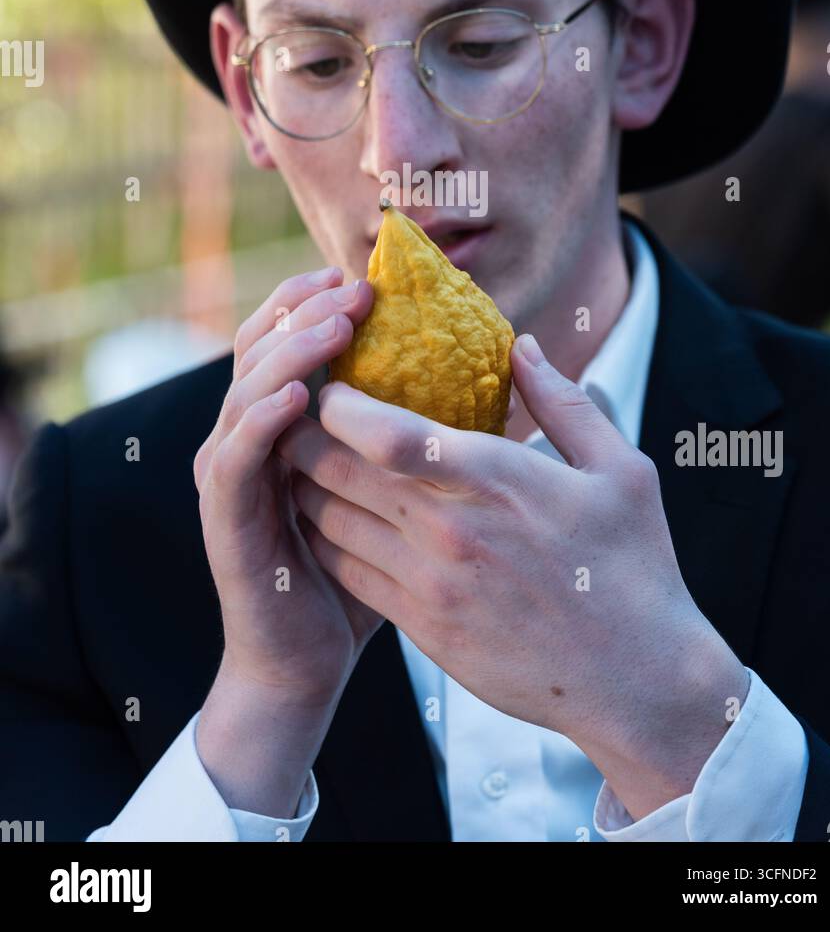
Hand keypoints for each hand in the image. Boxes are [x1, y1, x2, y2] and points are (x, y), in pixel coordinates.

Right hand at [193, 265, 382, 704]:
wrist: (307, 662)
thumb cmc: (359, 570)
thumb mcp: (392, 486)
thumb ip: (418, 432)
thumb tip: (496, 380)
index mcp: (282, 422)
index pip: (287, 338)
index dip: (317, 300)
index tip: (367, 276)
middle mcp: (246, 437)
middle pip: (260, 347)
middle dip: (306, 310)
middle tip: (356, 287)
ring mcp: (229, 474)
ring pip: (246, 391)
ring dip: (290, 353)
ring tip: (336, 326)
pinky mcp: (224, 519)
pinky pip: (233, 458)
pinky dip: (261, 421)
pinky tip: (299, 398)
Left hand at [279, 332, 748, 819]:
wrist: (636, 680)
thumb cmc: (634, 567)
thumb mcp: (621, 470)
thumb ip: (564, 402)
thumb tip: (522, 346)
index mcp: (495, 480)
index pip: (386, 434)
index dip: (340, 405)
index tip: (333, 386)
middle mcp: (450, 531)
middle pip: (339, 472)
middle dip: (303, 436)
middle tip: (295, 413)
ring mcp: (430, 584)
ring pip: (330, 522)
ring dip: (306, 487)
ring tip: (300, 460)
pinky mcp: (422, 628)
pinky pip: (348, 573)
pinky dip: (324, 540)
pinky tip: (325, 519)